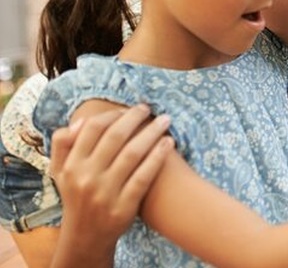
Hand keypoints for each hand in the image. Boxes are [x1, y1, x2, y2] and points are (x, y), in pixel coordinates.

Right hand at [50, 104, 173, 257]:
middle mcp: (87, 177)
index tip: (128, 108)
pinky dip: (158, 157)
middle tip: (149, 109)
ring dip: (152, 132)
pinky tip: (168, 143)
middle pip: (115, 136)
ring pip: (133, 153)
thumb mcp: (61, 172)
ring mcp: (106, 193)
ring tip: (165, 121)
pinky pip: (144, 176)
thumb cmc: (78, 196)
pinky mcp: (124, 206)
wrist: (86, 236)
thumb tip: (82, 121)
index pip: (93, 129)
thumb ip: (63, 144)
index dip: (112, 114)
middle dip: (135, 118)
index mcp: (72, 166)